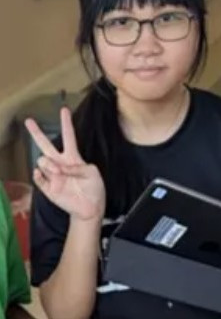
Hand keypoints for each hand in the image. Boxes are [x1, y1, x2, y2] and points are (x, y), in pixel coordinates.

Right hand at [25, 107, 105, 221]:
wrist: (90, 209)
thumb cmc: (94, 190)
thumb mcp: (93, 174)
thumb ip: (80, 166)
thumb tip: (63, 167)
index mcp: (73, 158)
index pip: (69, 137)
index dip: (66, 124)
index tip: (64, 110)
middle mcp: (61, 164)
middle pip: (46, 145)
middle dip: (37, 133)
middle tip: (29, 121)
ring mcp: (53, 175)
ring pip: (42, 160)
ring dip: (49, 164)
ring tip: (59, 172)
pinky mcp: (48, 187)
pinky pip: (38, 177)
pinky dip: (40, 175)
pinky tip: (45, 175)